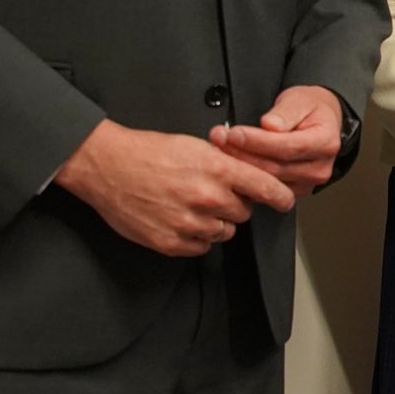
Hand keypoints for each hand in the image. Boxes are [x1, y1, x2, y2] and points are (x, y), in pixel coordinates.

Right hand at [55, 119, 295, 256]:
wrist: (108, 166)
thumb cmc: (150, 152)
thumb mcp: (195, 146)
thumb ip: (226, 162)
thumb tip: (250, 174)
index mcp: (217, 169)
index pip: (264, 188)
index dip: (279, 197)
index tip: (286, 202)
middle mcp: (207, 198)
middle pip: (244, 213)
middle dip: (235, 204)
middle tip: (215, 194)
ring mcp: (188, 223)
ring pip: (223, 232)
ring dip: (215, 222)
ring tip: (193, 206)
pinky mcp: (170, 243)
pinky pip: (200, 247)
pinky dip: (196, 237)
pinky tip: (180, 219)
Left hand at [211, 84, 342, 194]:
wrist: (321, 122)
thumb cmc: (310, 109)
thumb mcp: (298, 100)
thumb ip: (285, 112)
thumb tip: (271, 125)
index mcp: (325, 142)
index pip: (287, 147)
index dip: (257, 141)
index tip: (235, 133)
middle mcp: (319, 167)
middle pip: (274, 167)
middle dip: (242, 153)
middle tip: (220, 138)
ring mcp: (307, 183)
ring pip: (267, 180)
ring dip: (240, 164)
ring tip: (221, 147)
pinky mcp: (294, 191)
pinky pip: (265, 187)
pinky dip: (246, 175)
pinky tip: (231, 162)